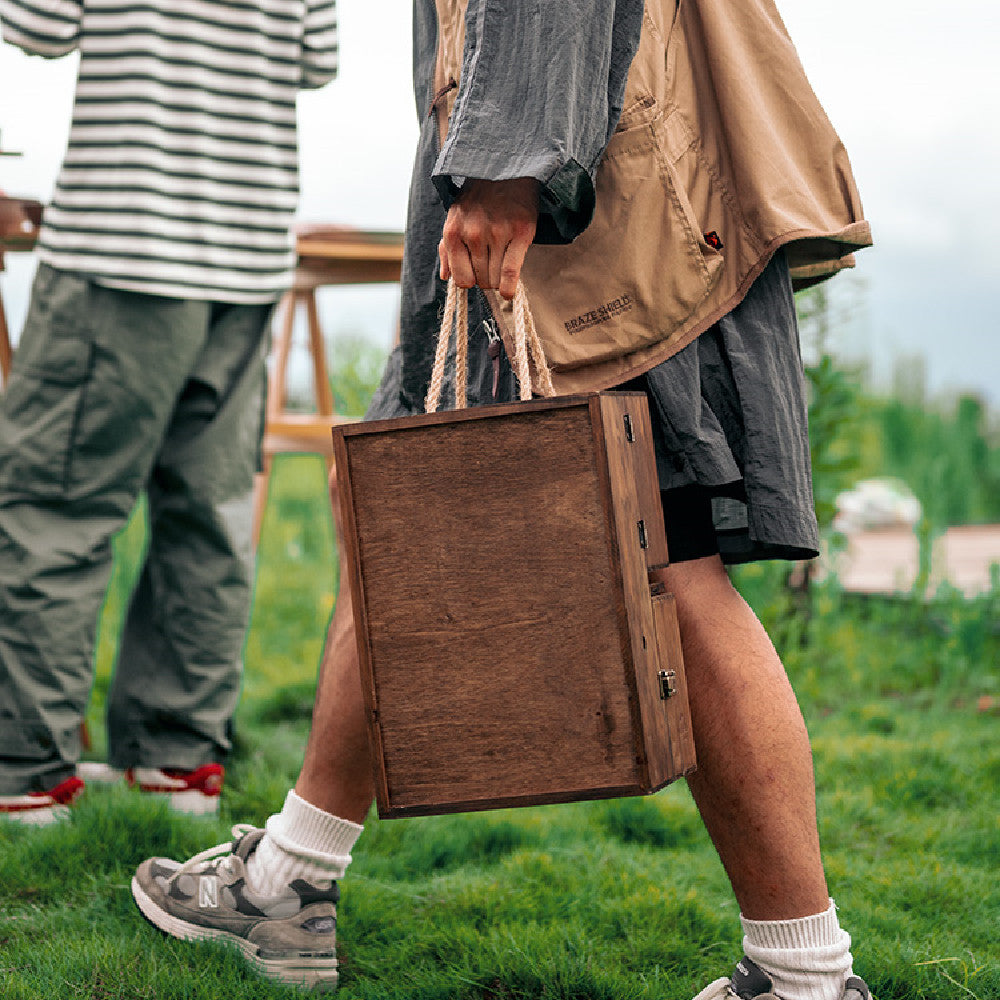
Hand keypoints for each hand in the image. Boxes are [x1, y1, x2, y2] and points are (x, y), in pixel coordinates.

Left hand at [439, 177, 538, 299]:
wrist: (506, 169)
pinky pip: (512, 271)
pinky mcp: (521, 232)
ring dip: (499, 279)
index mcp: (453, 232)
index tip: (477, 273)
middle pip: (481, 281)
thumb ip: (447, 248)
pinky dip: (510, 287)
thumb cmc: (478, 198)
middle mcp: (474, 234)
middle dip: (487, 278)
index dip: (471, 280)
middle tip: (493, 264)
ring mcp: (498, 233)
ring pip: (496, 279)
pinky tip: (509, 292)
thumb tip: (445, 277)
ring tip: (502, 263)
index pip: (462, 280)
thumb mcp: (455, 217)